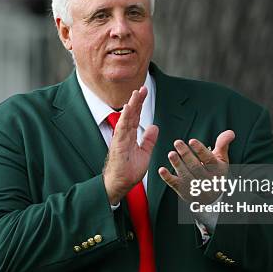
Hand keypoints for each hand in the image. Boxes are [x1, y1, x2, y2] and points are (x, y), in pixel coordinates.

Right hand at [103, 87, 158, 204]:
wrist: (120, 184)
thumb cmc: (129, 171)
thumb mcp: (144, 153)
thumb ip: (149, 140)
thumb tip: (154, 127)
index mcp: (129, 136)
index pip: (135, 117)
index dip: (140, 104)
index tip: (144, 92)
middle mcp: (124, 135)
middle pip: (131, 114)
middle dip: (137, 101)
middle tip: (142, 87)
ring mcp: (120, 139)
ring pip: (126, 119)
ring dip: (131, 106)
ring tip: (136, 93)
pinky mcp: (118, 145)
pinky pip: (122, 129)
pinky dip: (126, 118)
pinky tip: (129, 108)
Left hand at [158, 130, 234, 203]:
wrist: (212, 197)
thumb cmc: (215, 173)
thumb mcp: (221, 159)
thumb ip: (222, 145)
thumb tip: (230, 132)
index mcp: (217, 170)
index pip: (209, 160)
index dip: (200, 150)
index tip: (192, 141)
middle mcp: (207, 181)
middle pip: (196, 167)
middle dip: (186, 154)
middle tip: (177, 142)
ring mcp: (195, 188)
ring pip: (186, 176)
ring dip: (178, 164)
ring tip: (171, 154)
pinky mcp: (184, 192)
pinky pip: (176, 185)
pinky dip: (168, 178)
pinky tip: (162, 170)